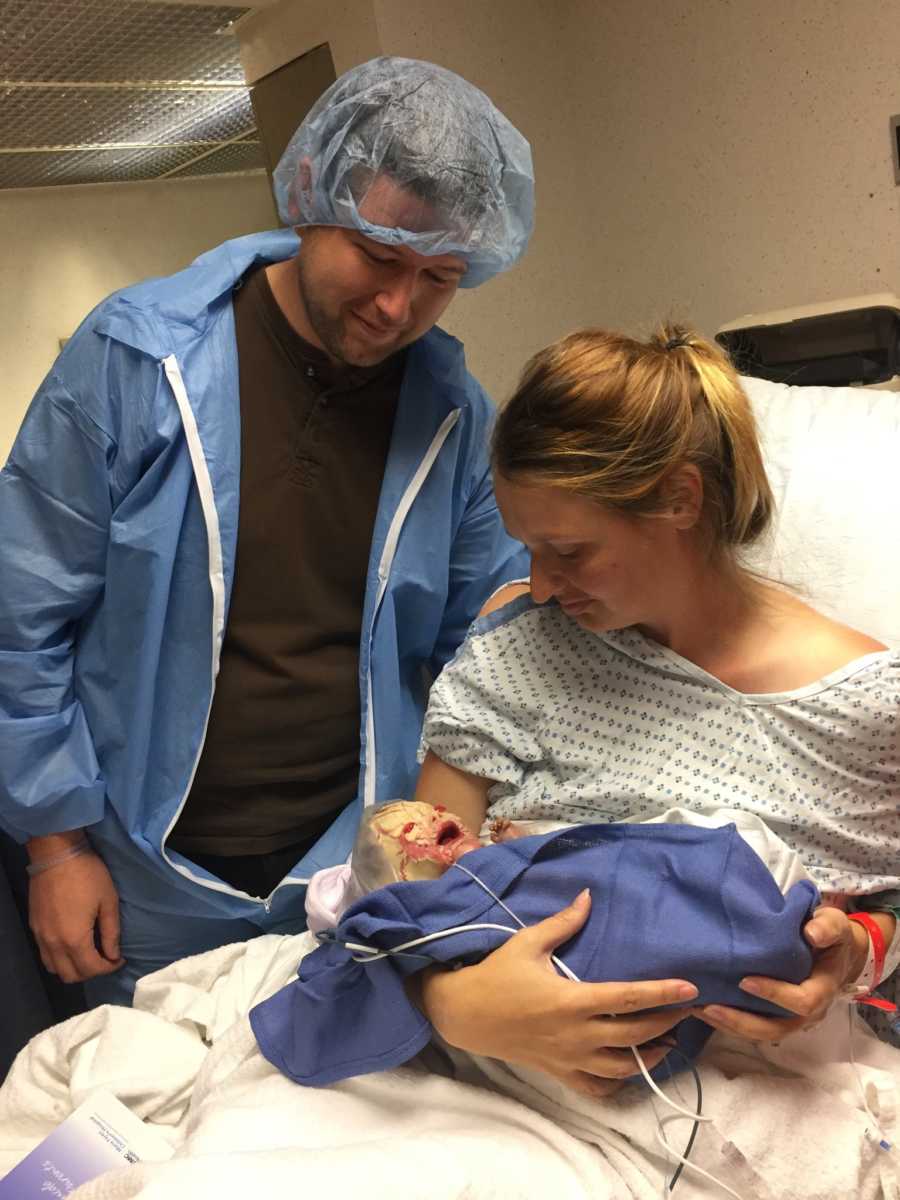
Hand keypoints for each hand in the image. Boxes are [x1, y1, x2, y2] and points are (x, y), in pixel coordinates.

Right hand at [29, 849, 124, 982]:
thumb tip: (113, 955)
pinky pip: (45, 955)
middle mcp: (53, 944)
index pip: (92, 968)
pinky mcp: (34, 927)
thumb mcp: (108, 901)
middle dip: (91, 972)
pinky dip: (59, 959)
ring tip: (89, 954)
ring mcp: (40, 937)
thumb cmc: (87, 874)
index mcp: (74, 939)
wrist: (57, 854)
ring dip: (73, 968)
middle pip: (70, 976)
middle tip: (105, 958)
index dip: (109, 968)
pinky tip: (72, 945)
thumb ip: (111, 932)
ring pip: (54, 969)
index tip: (119, 959)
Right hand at [417, 889, 698, 1096]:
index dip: (662, 994)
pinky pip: (597, 1088)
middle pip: (635, 1035)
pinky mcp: (559, 1073)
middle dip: (667, 1022)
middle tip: (687, 1010)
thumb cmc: (498, 974)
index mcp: (571, 1000)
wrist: (465, 1013)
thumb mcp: (528, 942)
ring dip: (651, 1055)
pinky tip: (631, 1068)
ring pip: (623, 1067)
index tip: (690, 989)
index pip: (627, 998)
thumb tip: (589, 896)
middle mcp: (575, 1035)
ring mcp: (569, 1059)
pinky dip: (619, 1083)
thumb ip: (563, 922)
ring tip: (669, 1040)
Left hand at [695, 905, 867, 1042]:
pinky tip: (705, 1008)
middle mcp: (809, 1012)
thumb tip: (812, 933)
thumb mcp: (835, 923)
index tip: (744, 981)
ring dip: (731, 1026)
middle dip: (742, 1022)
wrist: (834, 952)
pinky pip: (755, 1026)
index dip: (775, 994)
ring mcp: (792, 1017)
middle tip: (710, 1007)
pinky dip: (730, 1022)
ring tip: (699, 1010)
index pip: (802, 1001)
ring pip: (763, 1033)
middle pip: (777, 1029)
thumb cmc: (830, 935)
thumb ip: (827, 926)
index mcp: (823, 989)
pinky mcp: (777, 1015)